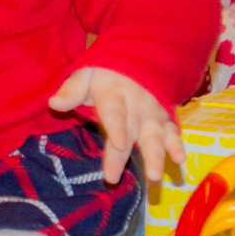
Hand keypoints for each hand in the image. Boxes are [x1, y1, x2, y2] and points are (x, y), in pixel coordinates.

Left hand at [49, 66, 183, 183]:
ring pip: (156, 137)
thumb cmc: (106, 72)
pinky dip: (178, 146)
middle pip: (131, 132)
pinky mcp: (166, 120)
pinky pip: (174, 133)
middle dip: (123, 156)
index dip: (118, 128)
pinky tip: (180, 161)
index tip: (119, 144)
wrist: (140, 58)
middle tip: (112, 178)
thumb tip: (53, 103)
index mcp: (115, 94)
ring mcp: (154, 114)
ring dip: (156, 157)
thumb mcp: (85, 74)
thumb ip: (72, 90)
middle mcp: (137, 106)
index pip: (115, 113)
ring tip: (155, 176)